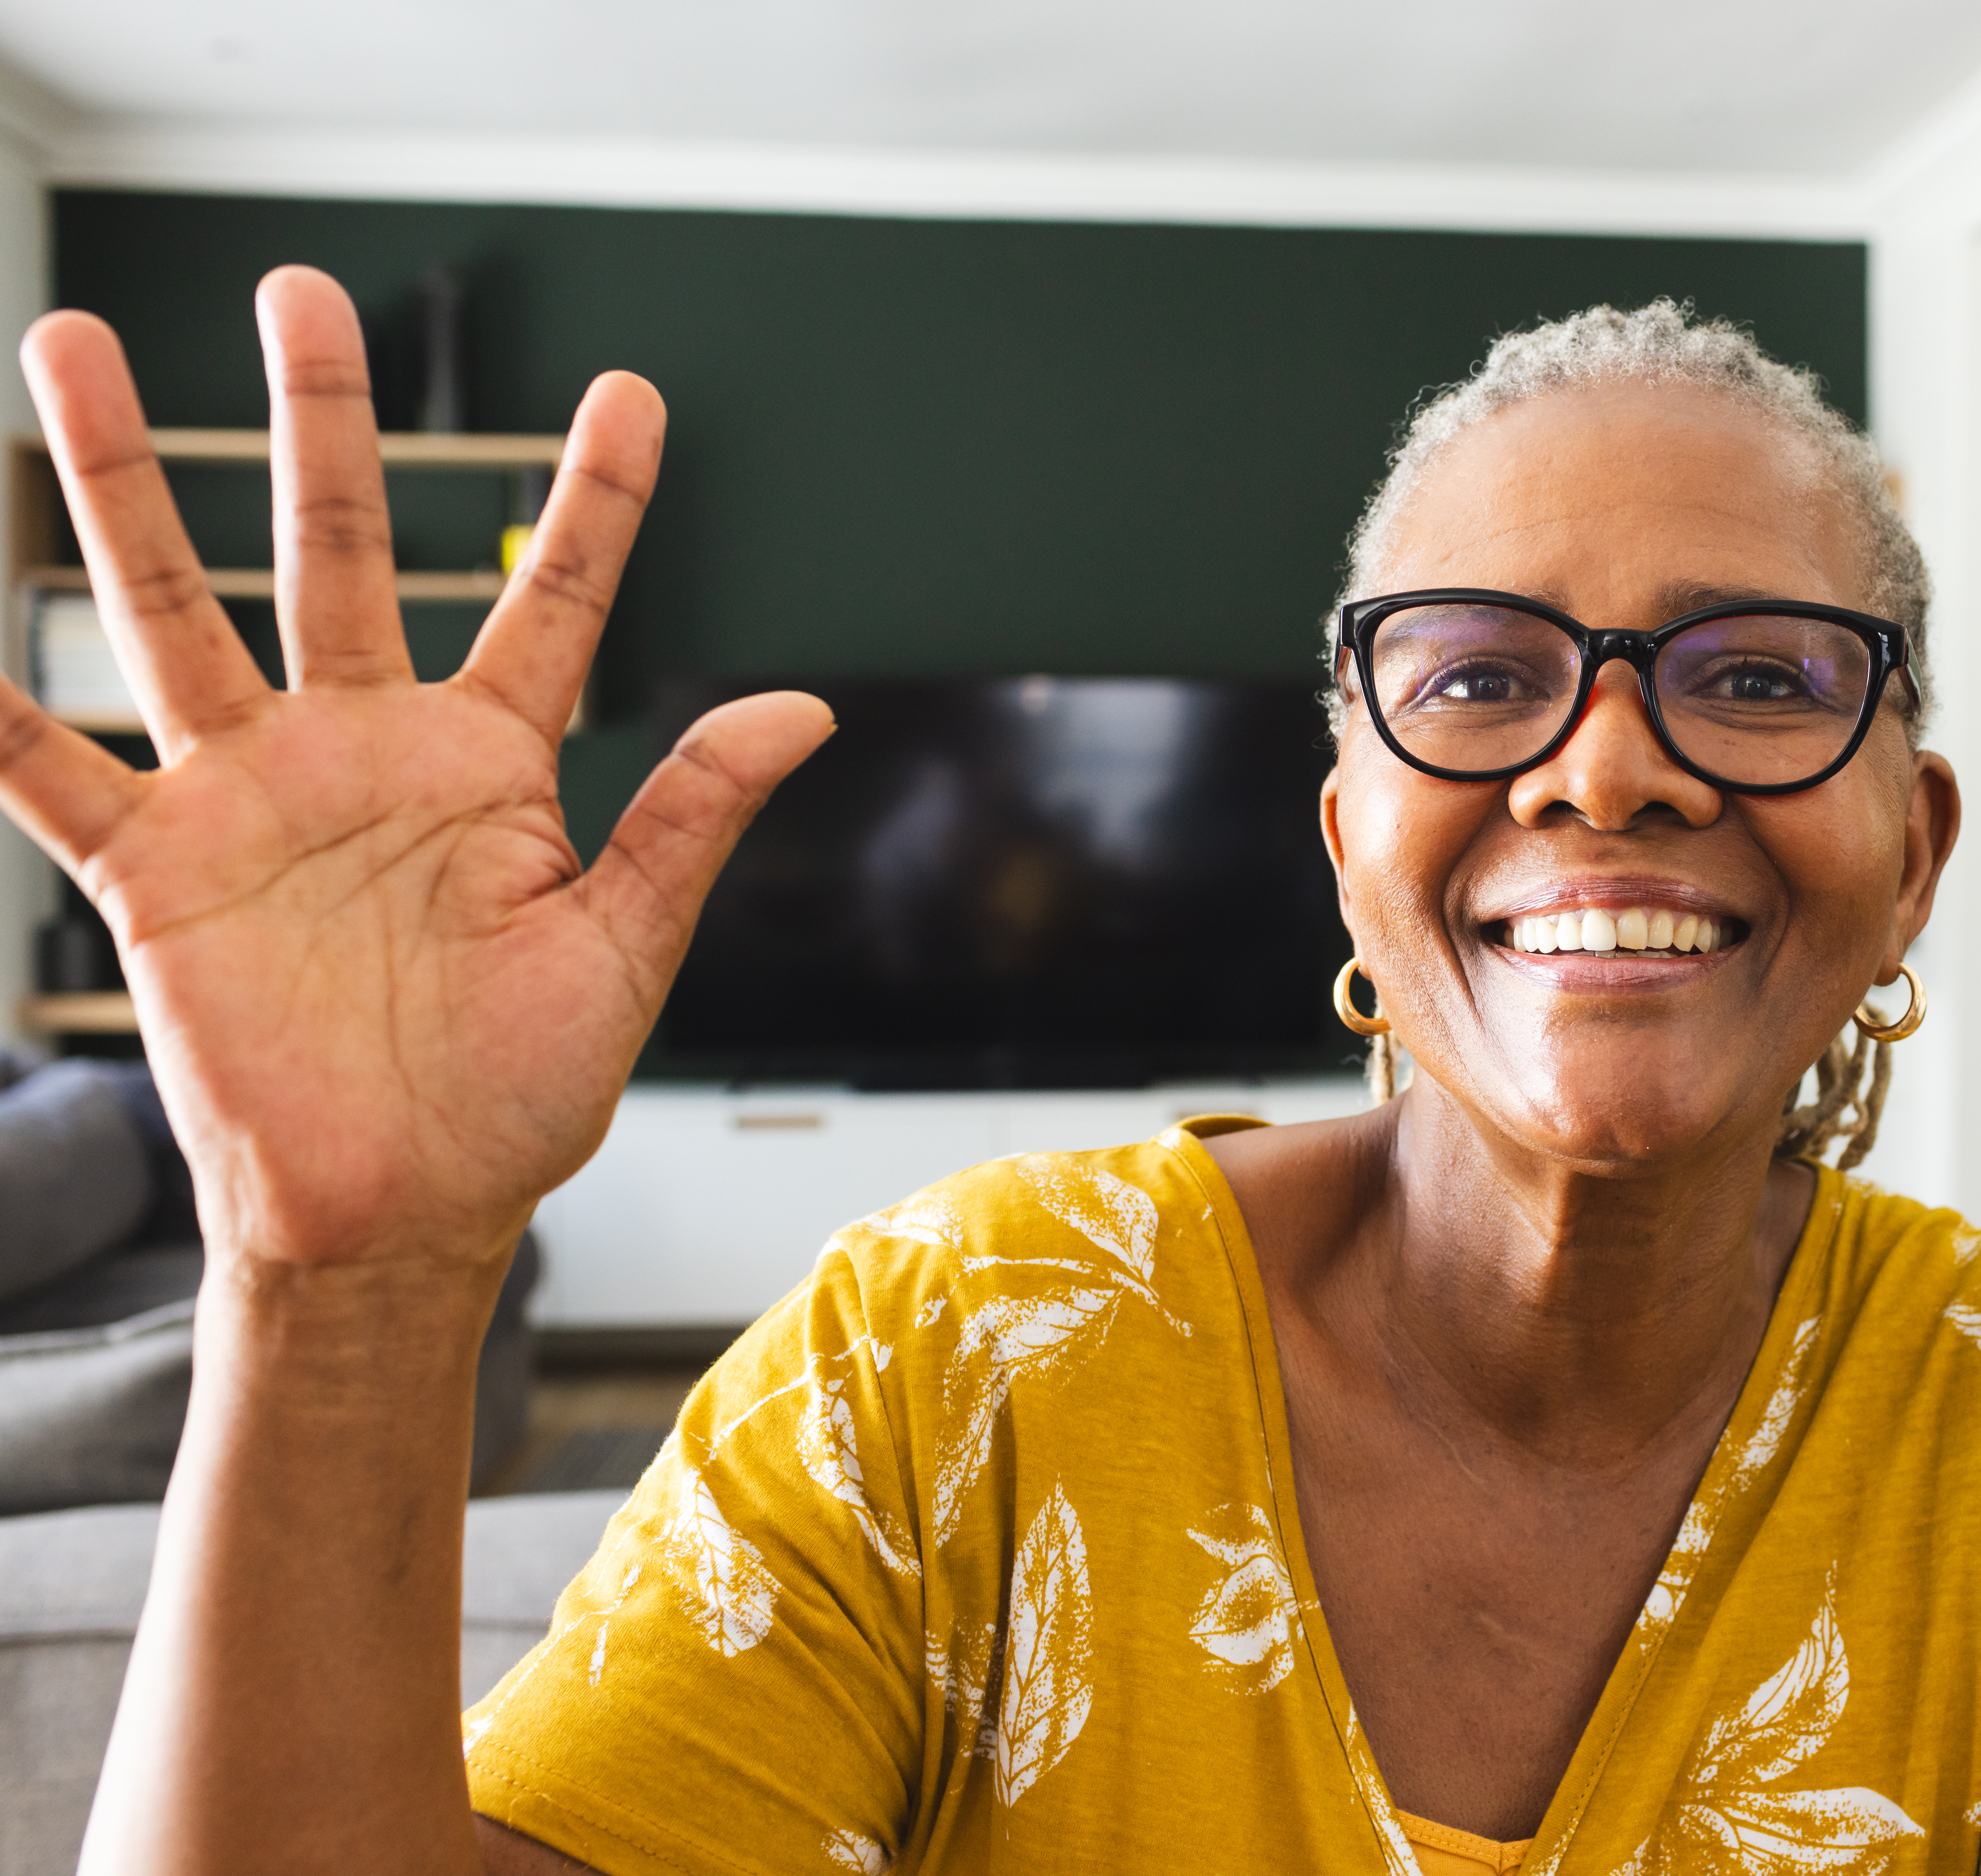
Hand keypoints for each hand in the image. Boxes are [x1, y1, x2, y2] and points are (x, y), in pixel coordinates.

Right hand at [0, 267, 830, 1270]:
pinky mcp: (157, 869)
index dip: (601, 500)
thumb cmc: (519, 1097)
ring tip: (64, 347)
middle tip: (301, 289)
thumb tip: (805, 706)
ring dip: (119, 480)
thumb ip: (693, 816)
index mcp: (491, 768)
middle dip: (318, 424)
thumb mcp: (625, 947)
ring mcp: (249, 797)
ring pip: (171, 605)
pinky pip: (46, 770)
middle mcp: (363, 751)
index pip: (557, 599)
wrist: (408, 1209)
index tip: (632, 394)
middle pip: (338, 550)